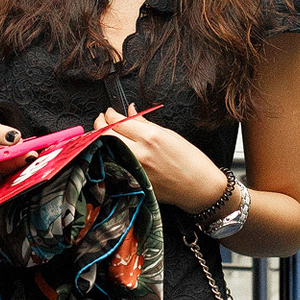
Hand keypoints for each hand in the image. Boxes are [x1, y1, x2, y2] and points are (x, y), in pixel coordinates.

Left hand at [101, 106, 225, 213]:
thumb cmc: (191, 161)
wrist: (199, 187)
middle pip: (106, 134)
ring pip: (104, 149)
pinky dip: (107, 155)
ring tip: (103, 134)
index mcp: (150, 137)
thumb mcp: (169, 135)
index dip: (109, 114)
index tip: (109, 112)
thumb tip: (130, 111)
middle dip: (100, 123)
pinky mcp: (132, 181)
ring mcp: (133, 169)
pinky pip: (111, 164)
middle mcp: (140, 153)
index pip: (118, 120)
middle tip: (102, 120)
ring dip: (100, 139)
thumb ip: (145, 123)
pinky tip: (108, 150)